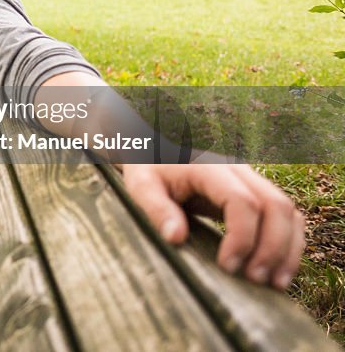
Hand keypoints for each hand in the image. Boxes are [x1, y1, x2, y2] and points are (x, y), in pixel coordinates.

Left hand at [122, 164, 305, 289]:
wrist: (157, 146)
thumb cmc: (148, 167)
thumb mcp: (141, 184)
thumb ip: (156, 208)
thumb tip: (176, 238)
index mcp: (208, 165)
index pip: (241, 200)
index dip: (242, 236)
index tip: (227, 266)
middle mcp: (237, 168)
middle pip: (275, 205)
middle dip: (273, 246)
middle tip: (254, 279)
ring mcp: (251, 178)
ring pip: (287, 211)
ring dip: (287, 248)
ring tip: (274, 283)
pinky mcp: (255, 192)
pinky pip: (286, 215)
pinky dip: (289, 242)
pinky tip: (278, 269)